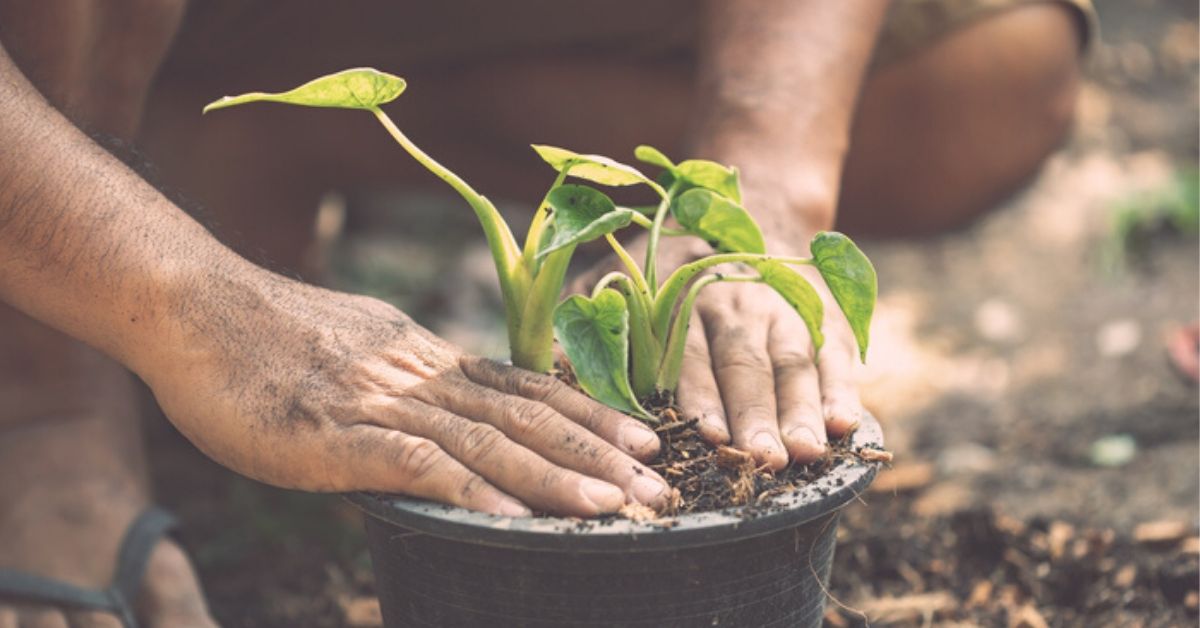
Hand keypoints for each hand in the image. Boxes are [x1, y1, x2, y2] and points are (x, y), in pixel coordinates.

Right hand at [141, 269, 669, 516]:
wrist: (194, 307)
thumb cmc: (265, 338)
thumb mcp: (356, 349)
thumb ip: (404, 383)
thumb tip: (436, 417)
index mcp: (428, 358)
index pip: (527, 387)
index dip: (591, 415)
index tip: (644, 441)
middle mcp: (421, 375)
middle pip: (528, 416)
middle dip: (599, 455)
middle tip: (660, 489)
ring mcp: (383, 402)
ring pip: (489, 440)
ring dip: (556, 478)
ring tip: (615, 509)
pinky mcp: (337, 435)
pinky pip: (419, 465)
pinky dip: (473, 492)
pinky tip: (514, 521)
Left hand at [575, 228, 862, 470]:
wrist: (743, 211)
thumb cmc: (659, 275)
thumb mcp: (611, 282)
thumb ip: (581, 324)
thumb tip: (540, 371)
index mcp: (678, 298)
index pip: (688, 351)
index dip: (698, 393)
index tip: (703, 432)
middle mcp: (733, 303)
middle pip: (745, 364)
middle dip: (755, 414)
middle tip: (763, 459)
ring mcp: (782, 311)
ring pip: (793, 364)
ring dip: (801, 411)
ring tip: (808, 453)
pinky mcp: (822, 320)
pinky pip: (835, 355)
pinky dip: (844, 389)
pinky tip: (851, 425)